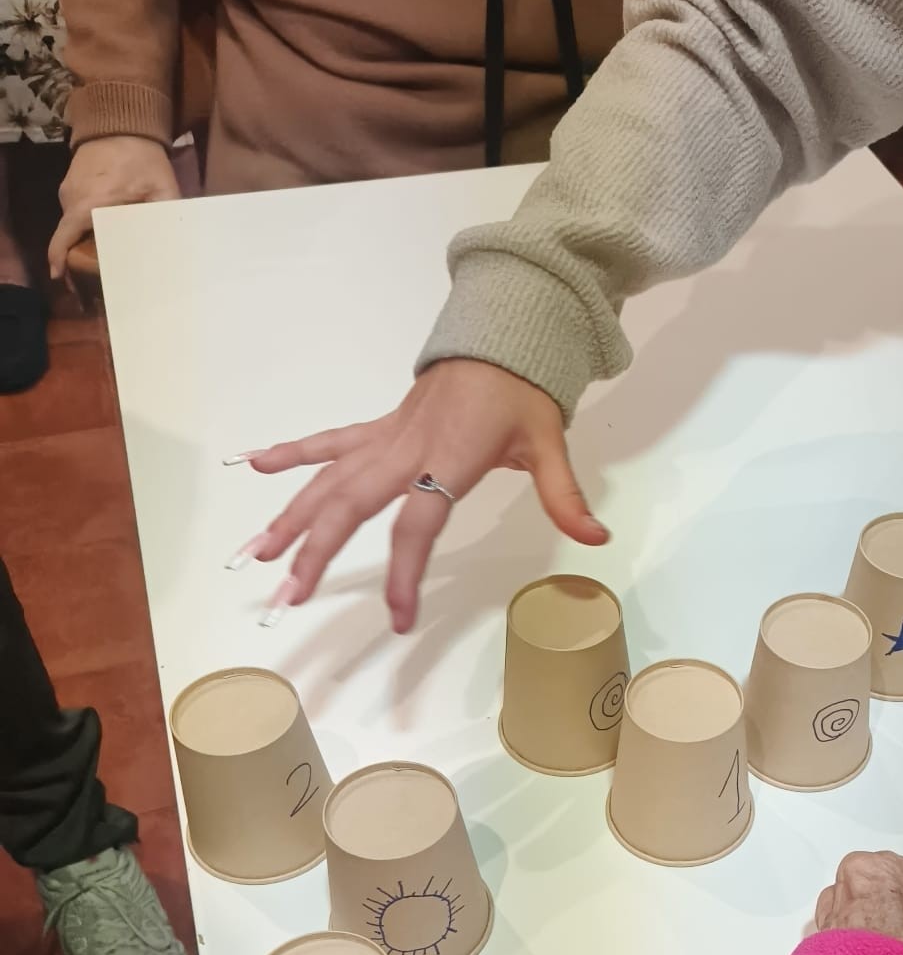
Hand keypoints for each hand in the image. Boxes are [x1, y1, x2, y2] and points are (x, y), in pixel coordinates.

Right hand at [49, 136, 179, 279]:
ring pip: (73, 227)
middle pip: (70, 239)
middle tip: (98, 282)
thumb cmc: (143, 155)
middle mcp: (72, 199)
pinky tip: (104, 236)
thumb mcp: (163, 188)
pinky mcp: (70, 186)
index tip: (63, 281)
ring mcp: (68, 191)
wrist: (121, 120)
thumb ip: (167, 216)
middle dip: (80, 261)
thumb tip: (175, 245)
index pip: (64, 239)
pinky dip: (86, 228)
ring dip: (85, 243)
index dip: (60, 262)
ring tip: (105, 262)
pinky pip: (75, 214)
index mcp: (89, 203)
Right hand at [234, 360, 607, 632]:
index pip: (417, 525)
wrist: (500, 336)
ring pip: (329, 479)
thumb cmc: (521, 391)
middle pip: (351, 505)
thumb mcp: (549, 442)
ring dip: (291, 515)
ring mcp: (386, 438)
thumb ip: (564, 496)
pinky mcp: (379, 428)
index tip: (398, 618)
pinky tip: (254, 465)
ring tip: (258, 553)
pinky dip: (292, 453)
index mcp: (449, 459)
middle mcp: (406, 450)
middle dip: (315, 551)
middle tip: (289, 595)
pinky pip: (329, 442)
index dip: (405, 573)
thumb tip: (596, 536)